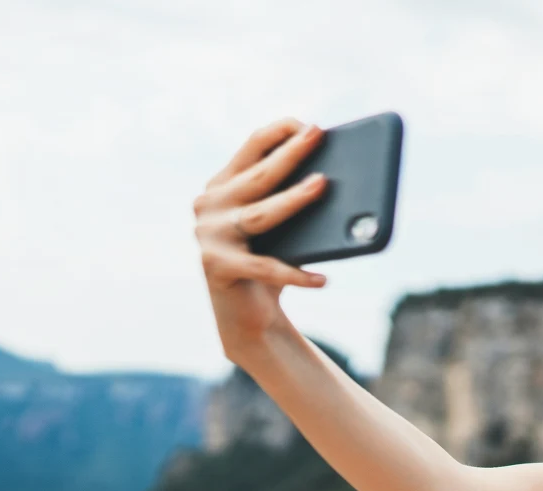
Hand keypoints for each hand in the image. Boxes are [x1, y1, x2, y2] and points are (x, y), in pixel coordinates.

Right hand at [192, 117, 328, 357]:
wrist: (246, 314)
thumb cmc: (270, 259)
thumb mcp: (281, 224)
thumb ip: (291, 198)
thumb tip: (334, 181)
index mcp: (224, 184)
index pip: (252, 146)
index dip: (281, 132)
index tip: (312, 126)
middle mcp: (209, 204)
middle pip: (259, 175)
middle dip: (291, 153)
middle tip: (318, 135)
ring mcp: (208, 235)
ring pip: (260, 215)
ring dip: (292, 199)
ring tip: (322, 185)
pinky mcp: (216, 267)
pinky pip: (264, 268)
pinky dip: (295, 275)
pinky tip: (322, 279)